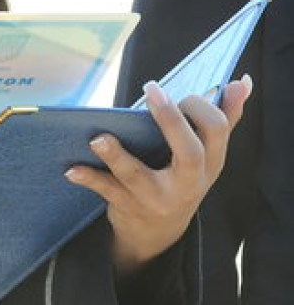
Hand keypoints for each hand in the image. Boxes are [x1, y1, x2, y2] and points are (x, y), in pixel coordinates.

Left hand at [65, 77, 250, 276]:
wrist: (158, 232)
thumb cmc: (181, 176)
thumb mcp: (205, 154)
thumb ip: (223, 116)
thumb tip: (241, 81)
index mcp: (210, 163)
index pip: (217, 131)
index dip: (201, 107)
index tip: (181, 89)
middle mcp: (187, 183)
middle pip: (190, 154)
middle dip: (172, 122)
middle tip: (152, 89)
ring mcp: (157, 197)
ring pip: (139, 177)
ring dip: (118, 156)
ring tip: (98, 138)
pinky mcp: (128, 206)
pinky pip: (107, 192)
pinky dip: (89, 179)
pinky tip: (70, 169)